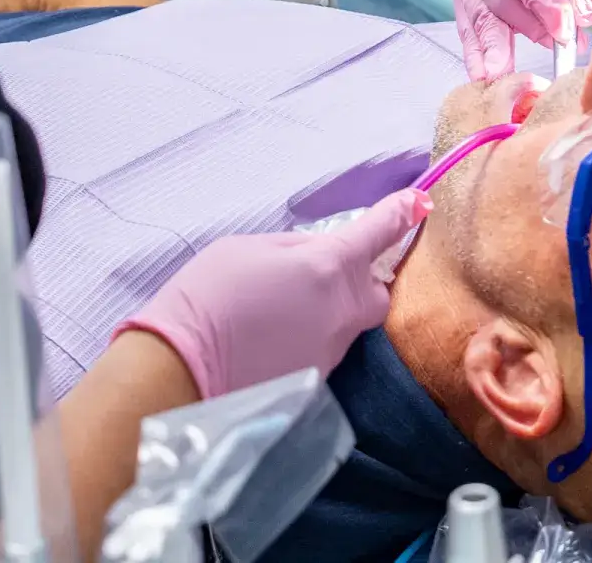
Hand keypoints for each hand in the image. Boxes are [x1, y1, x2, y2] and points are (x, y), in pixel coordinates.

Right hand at [115, 188, 428, 397]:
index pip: (381, 232)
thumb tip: (314, 258)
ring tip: (275, 316)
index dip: (401, 214)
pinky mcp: (313, 388)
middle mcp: (342, 312)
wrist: (174, 375)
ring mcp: (330, 355)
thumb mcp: (248, 249)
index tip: (418, 204)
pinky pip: (321, 355)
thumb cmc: (205, 299)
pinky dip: (305, 345)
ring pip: (346, 327)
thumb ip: (294, 250)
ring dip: (325, 316)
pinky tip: (268, 346)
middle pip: (375, 293)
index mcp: (330, 267)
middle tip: (324, 279)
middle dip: (361, 284)